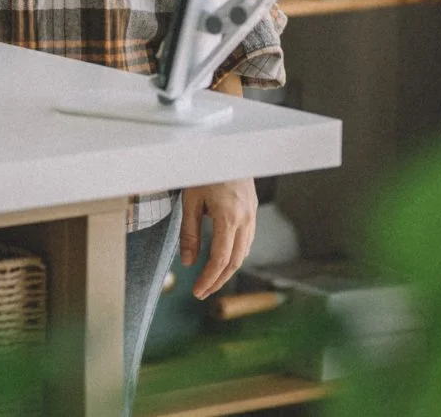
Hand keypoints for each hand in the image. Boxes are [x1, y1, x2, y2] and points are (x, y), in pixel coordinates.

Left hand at [181, 177, 257, 299]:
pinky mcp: (252, 210)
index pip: (221, 258)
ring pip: (244, 252)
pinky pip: (247, 240)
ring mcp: (251, 214)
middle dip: (219, 280)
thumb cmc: (203, 170)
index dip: (210, 278)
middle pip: (235, 261)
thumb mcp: (190, 201)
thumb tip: (188, 262)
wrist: (225, 147)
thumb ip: (189, 233)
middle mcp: (244, 218)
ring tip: (211, 280)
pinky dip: (236, 254)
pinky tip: (225, 259)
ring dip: (228, 270)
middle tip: (203, 293)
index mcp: (228, 215)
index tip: (198, 292)